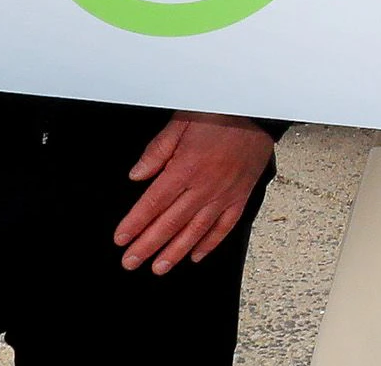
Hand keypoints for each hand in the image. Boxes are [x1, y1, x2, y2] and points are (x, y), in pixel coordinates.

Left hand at [115, 112, 273, 273]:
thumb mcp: (181, 122)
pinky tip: (196, 255)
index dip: (136, 223)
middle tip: (131, 262)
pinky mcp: (240, 196)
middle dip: (148, 245)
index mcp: (186, 167)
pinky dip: (210, 243)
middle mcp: (204, 186)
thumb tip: (137, 175)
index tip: (121, 239)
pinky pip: (225, 226)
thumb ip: (157, 150)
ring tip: (159, 268)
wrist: (258, 113)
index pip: (154, 202)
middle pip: (171, 222)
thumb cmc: (219, 114)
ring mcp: (224, 194)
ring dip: (175, 251)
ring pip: (196, 230)